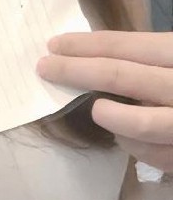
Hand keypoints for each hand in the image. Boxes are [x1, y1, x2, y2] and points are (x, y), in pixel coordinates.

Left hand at [37, 30, 172, 171]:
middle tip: (45, 67)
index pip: (125, 46)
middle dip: (76, 70)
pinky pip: (154, 154)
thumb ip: (150, 56)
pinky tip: (125, 134)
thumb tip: (96, 54)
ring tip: (96, 108)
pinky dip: (133, 144)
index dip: (84, 45)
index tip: (53, 45)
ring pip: (138, 123)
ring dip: (108, 115)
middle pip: (120, 76)